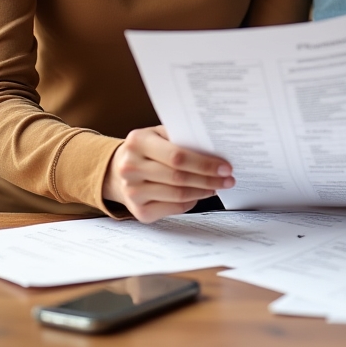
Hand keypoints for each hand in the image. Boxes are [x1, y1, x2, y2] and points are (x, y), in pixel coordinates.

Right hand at [102, 125, 233, 222]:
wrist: (117, 170)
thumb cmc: (147, 149)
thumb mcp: (158, 134)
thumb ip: (180, 138)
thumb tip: (215, 149)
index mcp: (137, 142)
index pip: (177, 156)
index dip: (204, 163)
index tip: (225, 166)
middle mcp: (130, 167)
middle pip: (179, 177)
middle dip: (209, 179)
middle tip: (228, 179)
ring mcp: (132, 192)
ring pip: (178, 194)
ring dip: (203, 191)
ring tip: (217, 186)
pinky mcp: (139, 212)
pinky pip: (173, 208)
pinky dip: (191, 202)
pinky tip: (199, 194)